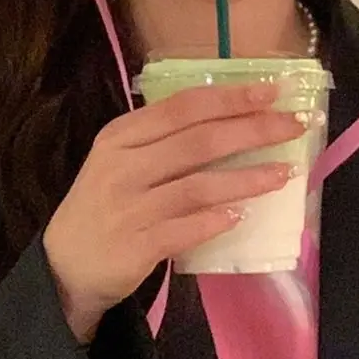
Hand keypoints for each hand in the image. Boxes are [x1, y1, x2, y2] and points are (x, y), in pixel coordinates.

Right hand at [43, 81, 307, 342]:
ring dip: (246, 178)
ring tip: (285, 173)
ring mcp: (128, 206)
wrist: (64, 267)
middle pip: (198, 140)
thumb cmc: (108, 204)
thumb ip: (167, 139)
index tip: (273, 91)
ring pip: (198, 185)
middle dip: (252, 130)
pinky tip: (242, 215)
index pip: (184, 107)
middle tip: (293, 126)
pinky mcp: (134, 246)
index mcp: (122, 134)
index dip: (232, 97)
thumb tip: (237, 118)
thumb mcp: (124, 159)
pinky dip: (215, 220)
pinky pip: (184, 229)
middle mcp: (124, 165)